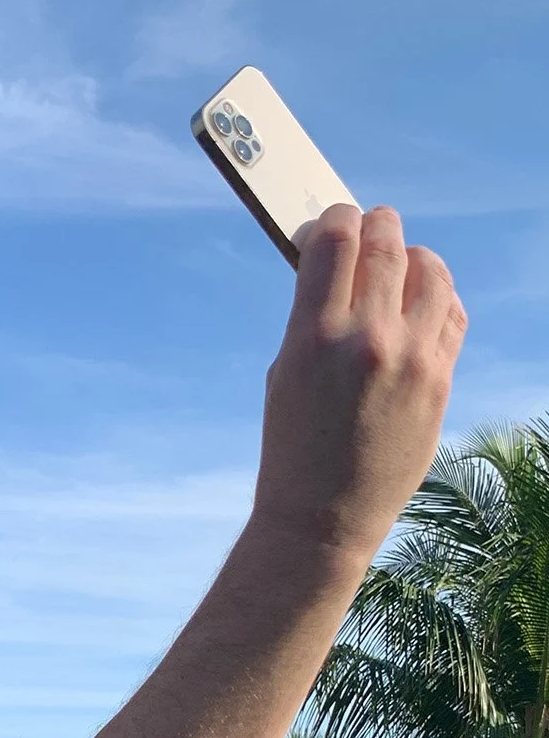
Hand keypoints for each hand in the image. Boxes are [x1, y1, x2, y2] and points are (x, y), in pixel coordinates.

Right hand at [254, 202, 466, 560]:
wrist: (323, 518)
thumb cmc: (293, 446)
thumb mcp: (286, 373)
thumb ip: (313, 315)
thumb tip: (340, 265)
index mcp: (314, 336)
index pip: (337, 236)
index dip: (335, 219)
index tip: (332, 228)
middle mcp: (368, 340)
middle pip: (387, 240)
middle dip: (375, 227)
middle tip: (369, 235)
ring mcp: (412, 360)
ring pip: (431, 269)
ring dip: (413, 258)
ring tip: (400, 271)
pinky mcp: (440, 381)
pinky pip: (452, 312)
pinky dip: (438, 298)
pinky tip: (421, 307)